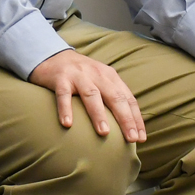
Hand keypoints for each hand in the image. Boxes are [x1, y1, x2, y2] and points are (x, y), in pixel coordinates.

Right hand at [28, 50, 145, 141]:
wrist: (53, 56)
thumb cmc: (81, 75)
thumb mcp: (100, 80)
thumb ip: (112, 96)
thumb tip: (129, 126)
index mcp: (110, 76)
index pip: (128, 98)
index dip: (136, 118)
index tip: (141, 137)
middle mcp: (97, 74)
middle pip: (115, 97)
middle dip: (125, 118)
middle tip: (131, 138)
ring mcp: (78, 75)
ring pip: (92, 95)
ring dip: (99, 114)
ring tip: (104, 133)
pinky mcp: (60, 78)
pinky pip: (64, 95)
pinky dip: (66, 109)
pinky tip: (67, 124)